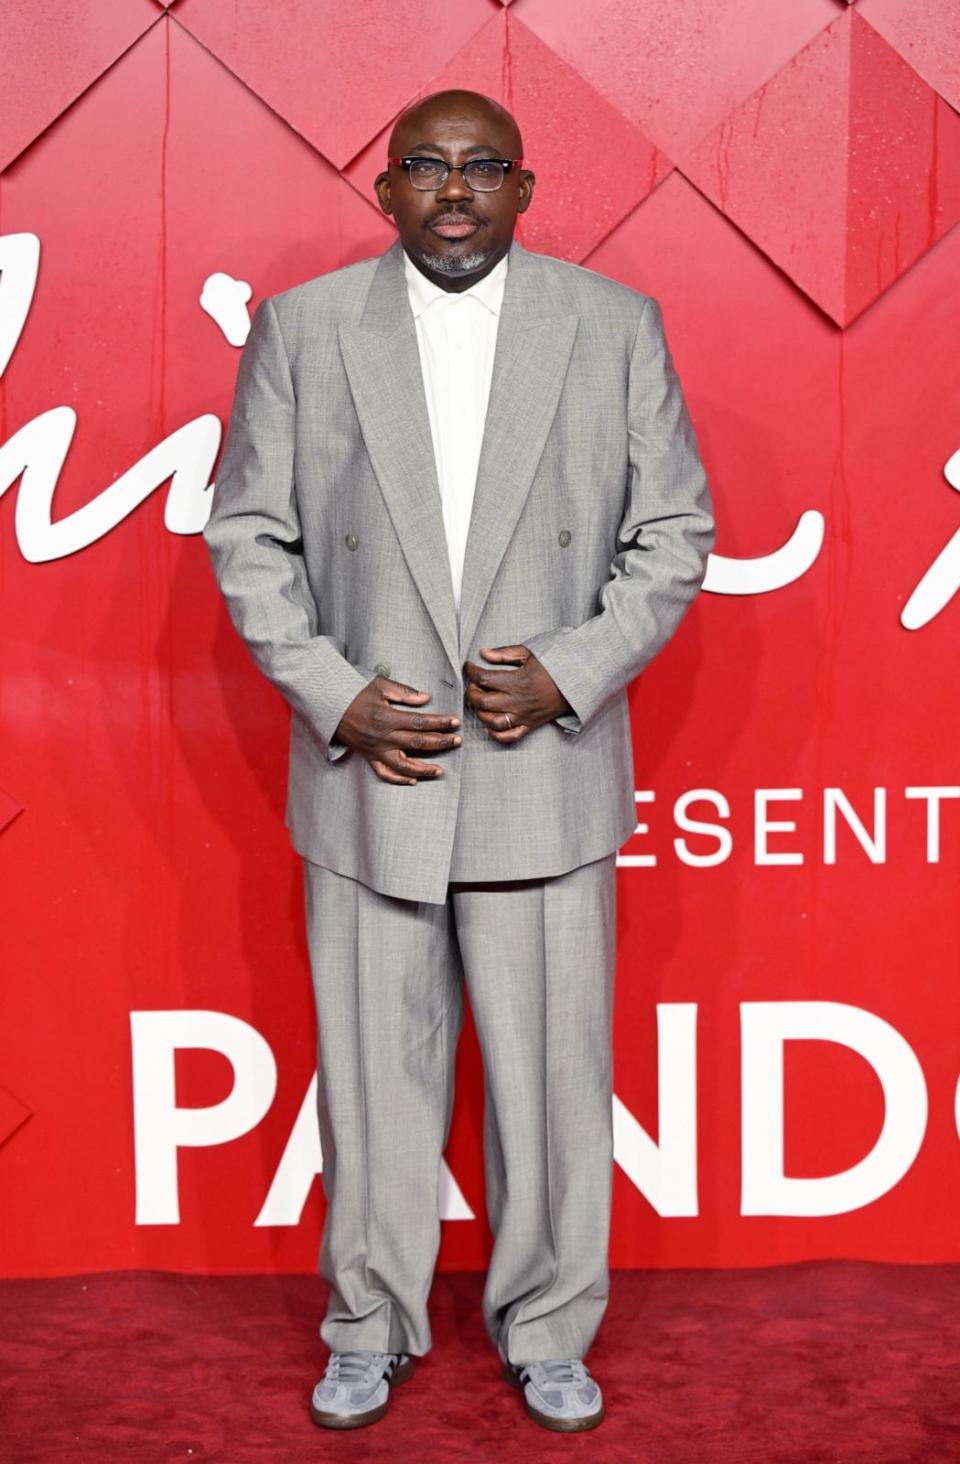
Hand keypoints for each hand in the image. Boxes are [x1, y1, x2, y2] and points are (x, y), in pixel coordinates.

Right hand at [334, 676, 461, 784]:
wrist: (331, 707)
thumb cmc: (356, 694)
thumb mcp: (380, 685)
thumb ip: (404, 692)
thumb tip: (426, 698)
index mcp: (387, 718)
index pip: (420, 722)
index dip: (440, 723)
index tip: (455, 722)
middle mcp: (383, 737)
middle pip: (418, 743)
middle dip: (441, 742)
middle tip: (457, 741)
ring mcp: (376, 750)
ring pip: (404, 765)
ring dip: (424, 769)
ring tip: (440, 770)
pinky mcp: (369, 758)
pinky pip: (385, 774)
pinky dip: (399, 779)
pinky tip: (414, 779)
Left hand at [462, 644, 572, 743]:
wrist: (576, 682)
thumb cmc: (554, 666)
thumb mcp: (529, 653)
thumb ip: (504, 654)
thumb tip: (483, 653)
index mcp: (517, 681)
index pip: (483, 678)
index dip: (471, 671)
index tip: (469, 666)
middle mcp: (518, 701)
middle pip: (483, 702)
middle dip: (472, 693)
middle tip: (473, 685)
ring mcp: (524, 715)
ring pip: (492, 722)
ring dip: (481, 714)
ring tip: (481, 703)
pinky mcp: (530, 725)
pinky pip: (509, 737)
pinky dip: (496, 734)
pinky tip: (490, 724)